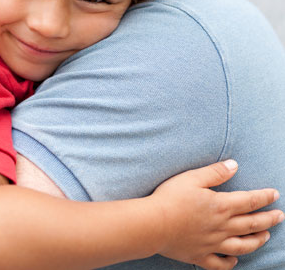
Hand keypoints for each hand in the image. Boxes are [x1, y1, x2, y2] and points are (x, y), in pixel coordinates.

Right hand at [152, 160, 283, 269]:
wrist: (153, 224)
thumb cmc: (170, 198)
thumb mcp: (191, 178)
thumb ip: (215, 172)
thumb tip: (234, 165)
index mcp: (221, 206)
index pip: (250, 201)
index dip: (264, 197)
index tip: (275, 194)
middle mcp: (222, 227)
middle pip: (252, 224)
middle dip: (269, 220)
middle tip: (279, 216)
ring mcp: (213, 244)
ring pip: (243, 245)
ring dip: (257, 241)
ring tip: (265, 237)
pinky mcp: (201, 255)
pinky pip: (221, 263)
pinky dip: (231, 262)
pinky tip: (235, 259)